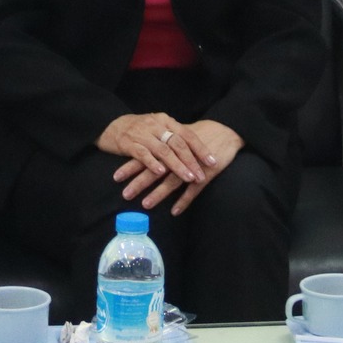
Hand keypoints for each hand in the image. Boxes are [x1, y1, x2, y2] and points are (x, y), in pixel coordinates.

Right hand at [97, 112, 212, 203]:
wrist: (108, 124)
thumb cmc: (136, 129)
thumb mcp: (156, 128)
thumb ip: (172, 136)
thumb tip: (194, 151)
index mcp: (165, 120)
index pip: (187, 134)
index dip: (201, 148)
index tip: (213, 162)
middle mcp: (155, 125)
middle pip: (178, 143)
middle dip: (191, 160)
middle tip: (201, 175)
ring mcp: (142, 134)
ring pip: (163, 150)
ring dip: (177, 166)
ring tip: (188, 177)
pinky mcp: (128, 143)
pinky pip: (143, 154)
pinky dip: (153, 164)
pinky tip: (160, 173)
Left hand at [116, 120, 244, 214]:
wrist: (226, 131)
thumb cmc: (199, 136)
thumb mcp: (178, 137)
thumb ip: (162, 146)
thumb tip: (143, 154)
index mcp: (169, 145)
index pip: (146, 156)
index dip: (131, 166)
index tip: (116, 177)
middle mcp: (178, 154)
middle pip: (155, 169)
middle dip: (139, 182)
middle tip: (125, 194)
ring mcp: (192, 164)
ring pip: (172, 180)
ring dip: (158, 193)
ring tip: (146, 204)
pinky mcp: (206, 172)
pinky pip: (194, 190)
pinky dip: (184, 200)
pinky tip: (174, 211)